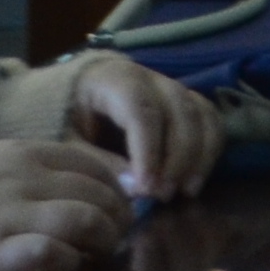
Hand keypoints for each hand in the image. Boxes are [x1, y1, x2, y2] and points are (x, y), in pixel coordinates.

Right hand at [0, 137, 133, 270]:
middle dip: (117, 222)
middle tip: (113, 240)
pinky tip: (62, 270)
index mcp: (28, 154)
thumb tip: (97, 191)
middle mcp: (22, 180)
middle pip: (98, 196)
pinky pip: (45, 253)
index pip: (96, 167)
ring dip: (101, 242)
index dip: (118, 192)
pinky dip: (65, 264)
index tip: (117, 212)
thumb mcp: (1, 164)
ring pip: (83, 220)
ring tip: (95, 257)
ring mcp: (5, 216)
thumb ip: (44, 173)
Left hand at [63, 55, 220, 202]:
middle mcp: (150, 76)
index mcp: (113, 78)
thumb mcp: (66, 143)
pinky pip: (209, 119)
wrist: (61, 100)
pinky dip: (209, 149)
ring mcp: (170, 86)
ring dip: (199, 154)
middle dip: (177, 156)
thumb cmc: (60, 121)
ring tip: (185, 192)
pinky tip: (194, 180)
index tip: (146, 189)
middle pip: (179, 108)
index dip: (149, 150)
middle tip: (163, 195)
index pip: (142, 110)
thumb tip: (135, 187)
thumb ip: (97, 163)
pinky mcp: (183, 102)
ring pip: (201, 112)